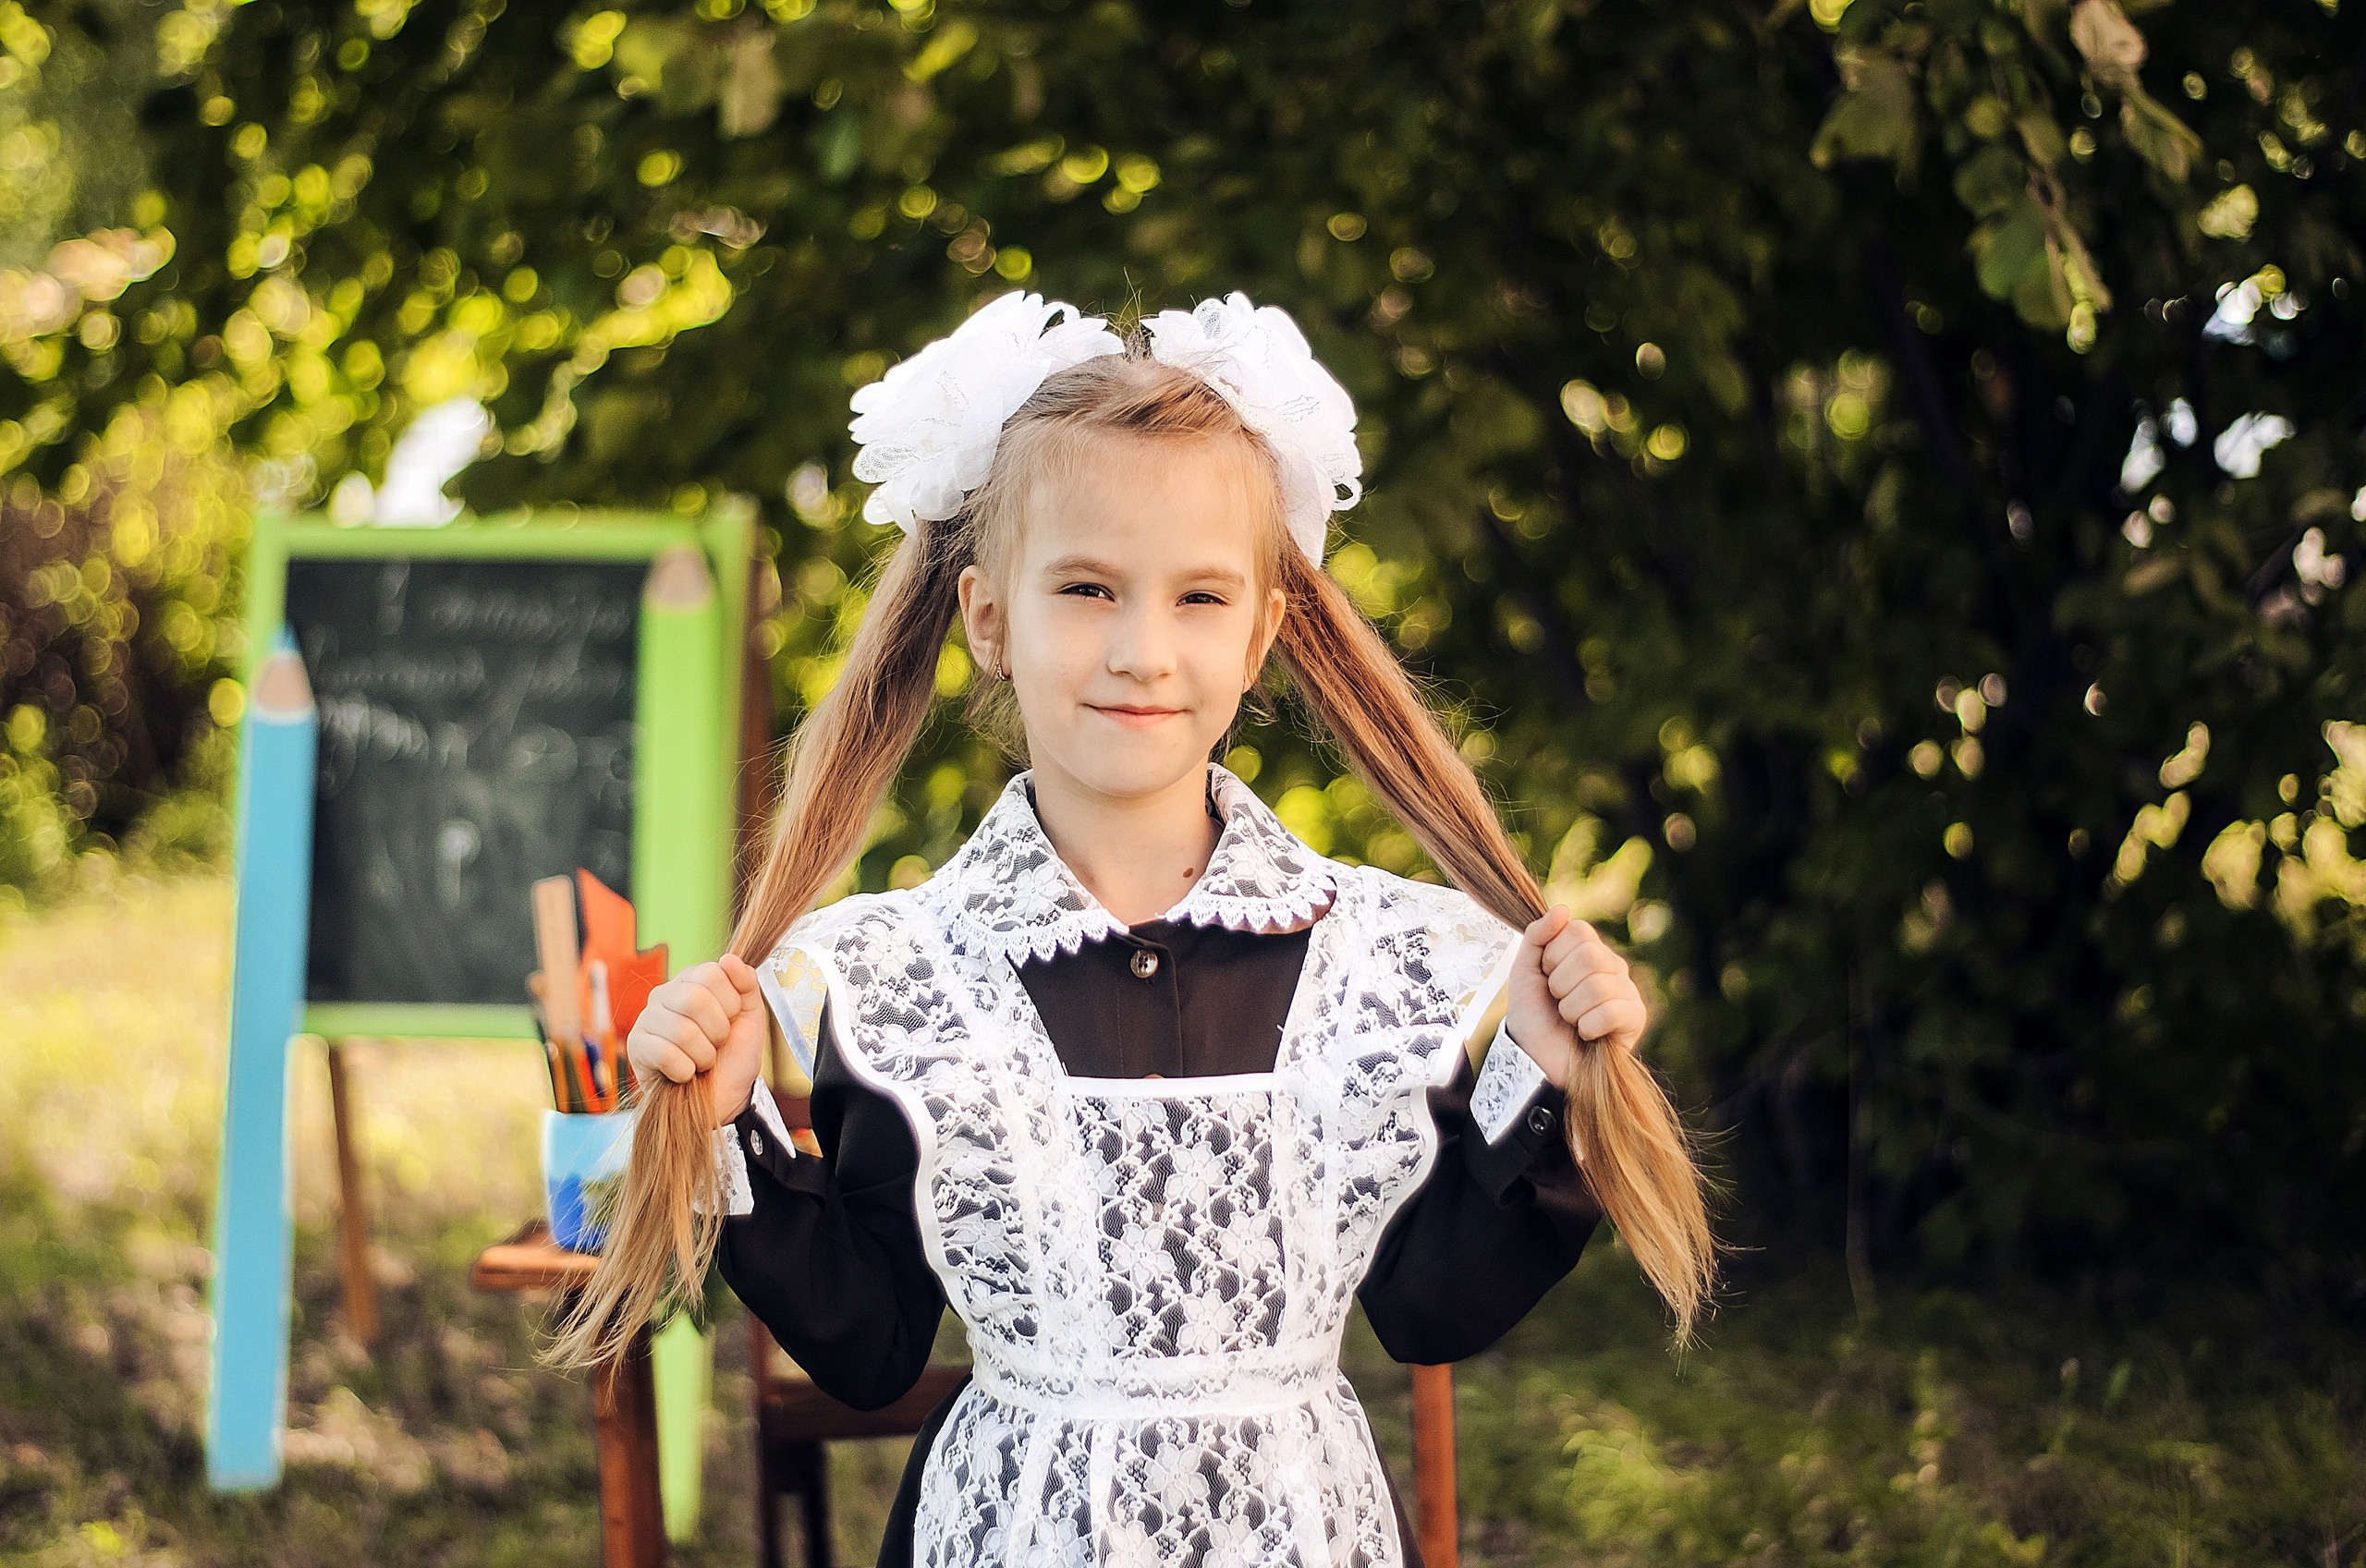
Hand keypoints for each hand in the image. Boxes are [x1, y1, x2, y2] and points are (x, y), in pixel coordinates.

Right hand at [626, 954, 766, 1129]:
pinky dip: (685, 1070)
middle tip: (718, 1044)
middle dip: (718, 1030)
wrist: (724, 1097)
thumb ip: (746, 983)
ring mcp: (647, 1019)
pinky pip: (664, 1053)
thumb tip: (728, 959)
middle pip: (695, 999)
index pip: (712, 973)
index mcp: (693, 980)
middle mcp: (665, 994)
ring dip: (704, 1054)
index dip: (730, 1003)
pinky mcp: (637, 1047)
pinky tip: (685, 1073)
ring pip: (682, 1030)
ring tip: (703, 1061)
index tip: (731, 1020)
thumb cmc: (733, 1055)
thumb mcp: (750, 1015)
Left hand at [1501, 905, 1647, 1089]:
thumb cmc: (1533, 1014)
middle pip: (1589, 956)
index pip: (1578, 931)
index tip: (1546, 976)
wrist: (1536, 1059)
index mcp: (1588, 950)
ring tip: (1570, 1020)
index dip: (1553, 956)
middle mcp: (1612, 965)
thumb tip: (1562, 910)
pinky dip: (1588, 1027)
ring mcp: (1627, 990)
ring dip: (1571, 1009)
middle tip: (1557, 1001)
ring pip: (1598, 985)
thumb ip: (1536, 937)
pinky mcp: (1635, 1018)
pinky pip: (1612, 1011)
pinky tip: (1585, 1035)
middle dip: (1560, 984)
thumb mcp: (1524, 971)